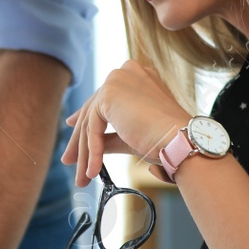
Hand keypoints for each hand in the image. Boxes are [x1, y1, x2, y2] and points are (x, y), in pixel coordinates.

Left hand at [62, 60, 190, 187]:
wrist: (180, 140)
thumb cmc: (165, 140)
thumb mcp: (130, 135)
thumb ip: (109, 135)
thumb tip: (89, 145)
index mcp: (136, 76)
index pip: (104, 98)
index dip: (85, 115)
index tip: (71, 125)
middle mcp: (126, 71)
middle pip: (94, 109)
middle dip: (80, 140)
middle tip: (68, 160)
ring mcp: (117, 79)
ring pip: (92, 120)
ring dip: (85, 152)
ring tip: (81, 177)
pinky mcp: (110, 92)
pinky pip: (94, 127)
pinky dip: (93, 151)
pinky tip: (92, 171)